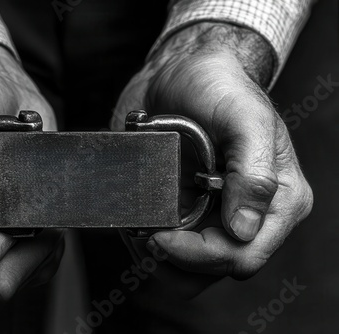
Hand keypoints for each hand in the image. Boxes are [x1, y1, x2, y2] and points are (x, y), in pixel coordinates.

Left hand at [112, 23, 312, 296]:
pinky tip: (141, 220)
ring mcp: (221, 217)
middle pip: (216, 268)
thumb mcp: (244, 115)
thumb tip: (245, 228)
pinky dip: (152, 243)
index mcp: (280, 199)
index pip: (243, 255)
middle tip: (146, 231)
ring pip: (192, 269)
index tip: (161, 235)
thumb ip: (255, 171)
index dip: (199, 254)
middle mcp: (253, 215)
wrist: (183, 75)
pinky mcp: (194, 214)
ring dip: (160, 255)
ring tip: (141, 225)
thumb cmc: (218, 87)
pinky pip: (173, 251)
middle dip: (176, 256)